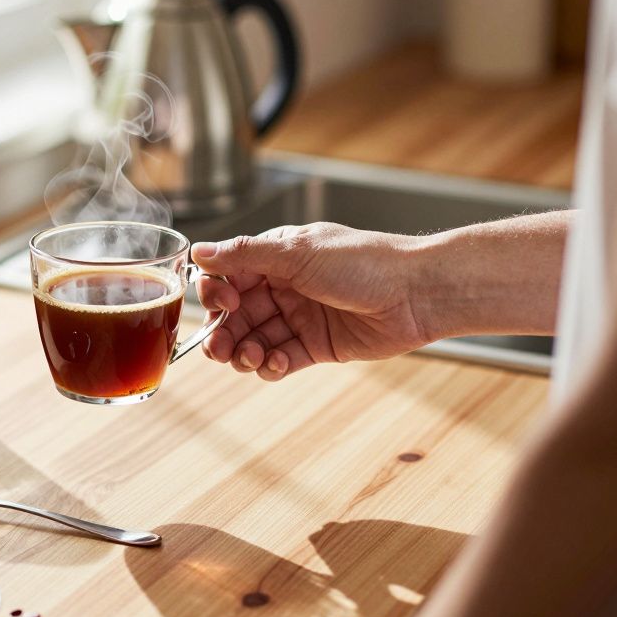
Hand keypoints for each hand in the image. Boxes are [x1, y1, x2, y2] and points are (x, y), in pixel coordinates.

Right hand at [193, 223, 430, 380]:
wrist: (417, 293)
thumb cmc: (364, 262)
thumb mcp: (298, 252)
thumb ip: (245, 254)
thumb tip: (199, 251)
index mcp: (276, 257)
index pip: (228, 276)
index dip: (216, 293)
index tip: (221, 303)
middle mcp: (284, 286)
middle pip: (236, 314)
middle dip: (223, 332)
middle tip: (218, 348)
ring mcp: (299, 318)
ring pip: (254, 340)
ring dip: (244, 352)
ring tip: (250, 358)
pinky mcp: (317, 346)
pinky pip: (281, 360)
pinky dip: (272, 365)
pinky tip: (277, 362)